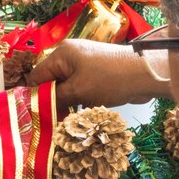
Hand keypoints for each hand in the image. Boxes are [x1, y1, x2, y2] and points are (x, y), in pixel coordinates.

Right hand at [27, 39, 170, 110]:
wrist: (144, 74)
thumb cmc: (109, 79)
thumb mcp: (78, 91)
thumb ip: (55, 99)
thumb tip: (39, 108)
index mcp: (61, 54)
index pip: (37, 76)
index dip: (33, 96)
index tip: (33, 117)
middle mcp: (70, 56)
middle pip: (51, 82)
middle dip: (50, 102)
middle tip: (49, 123)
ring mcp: (83, 64)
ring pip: (65, 88)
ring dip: (64, 104)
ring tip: (62, 123)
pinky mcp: (95, 74)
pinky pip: (78, 88)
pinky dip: (77, 101)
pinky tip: (77, 116)